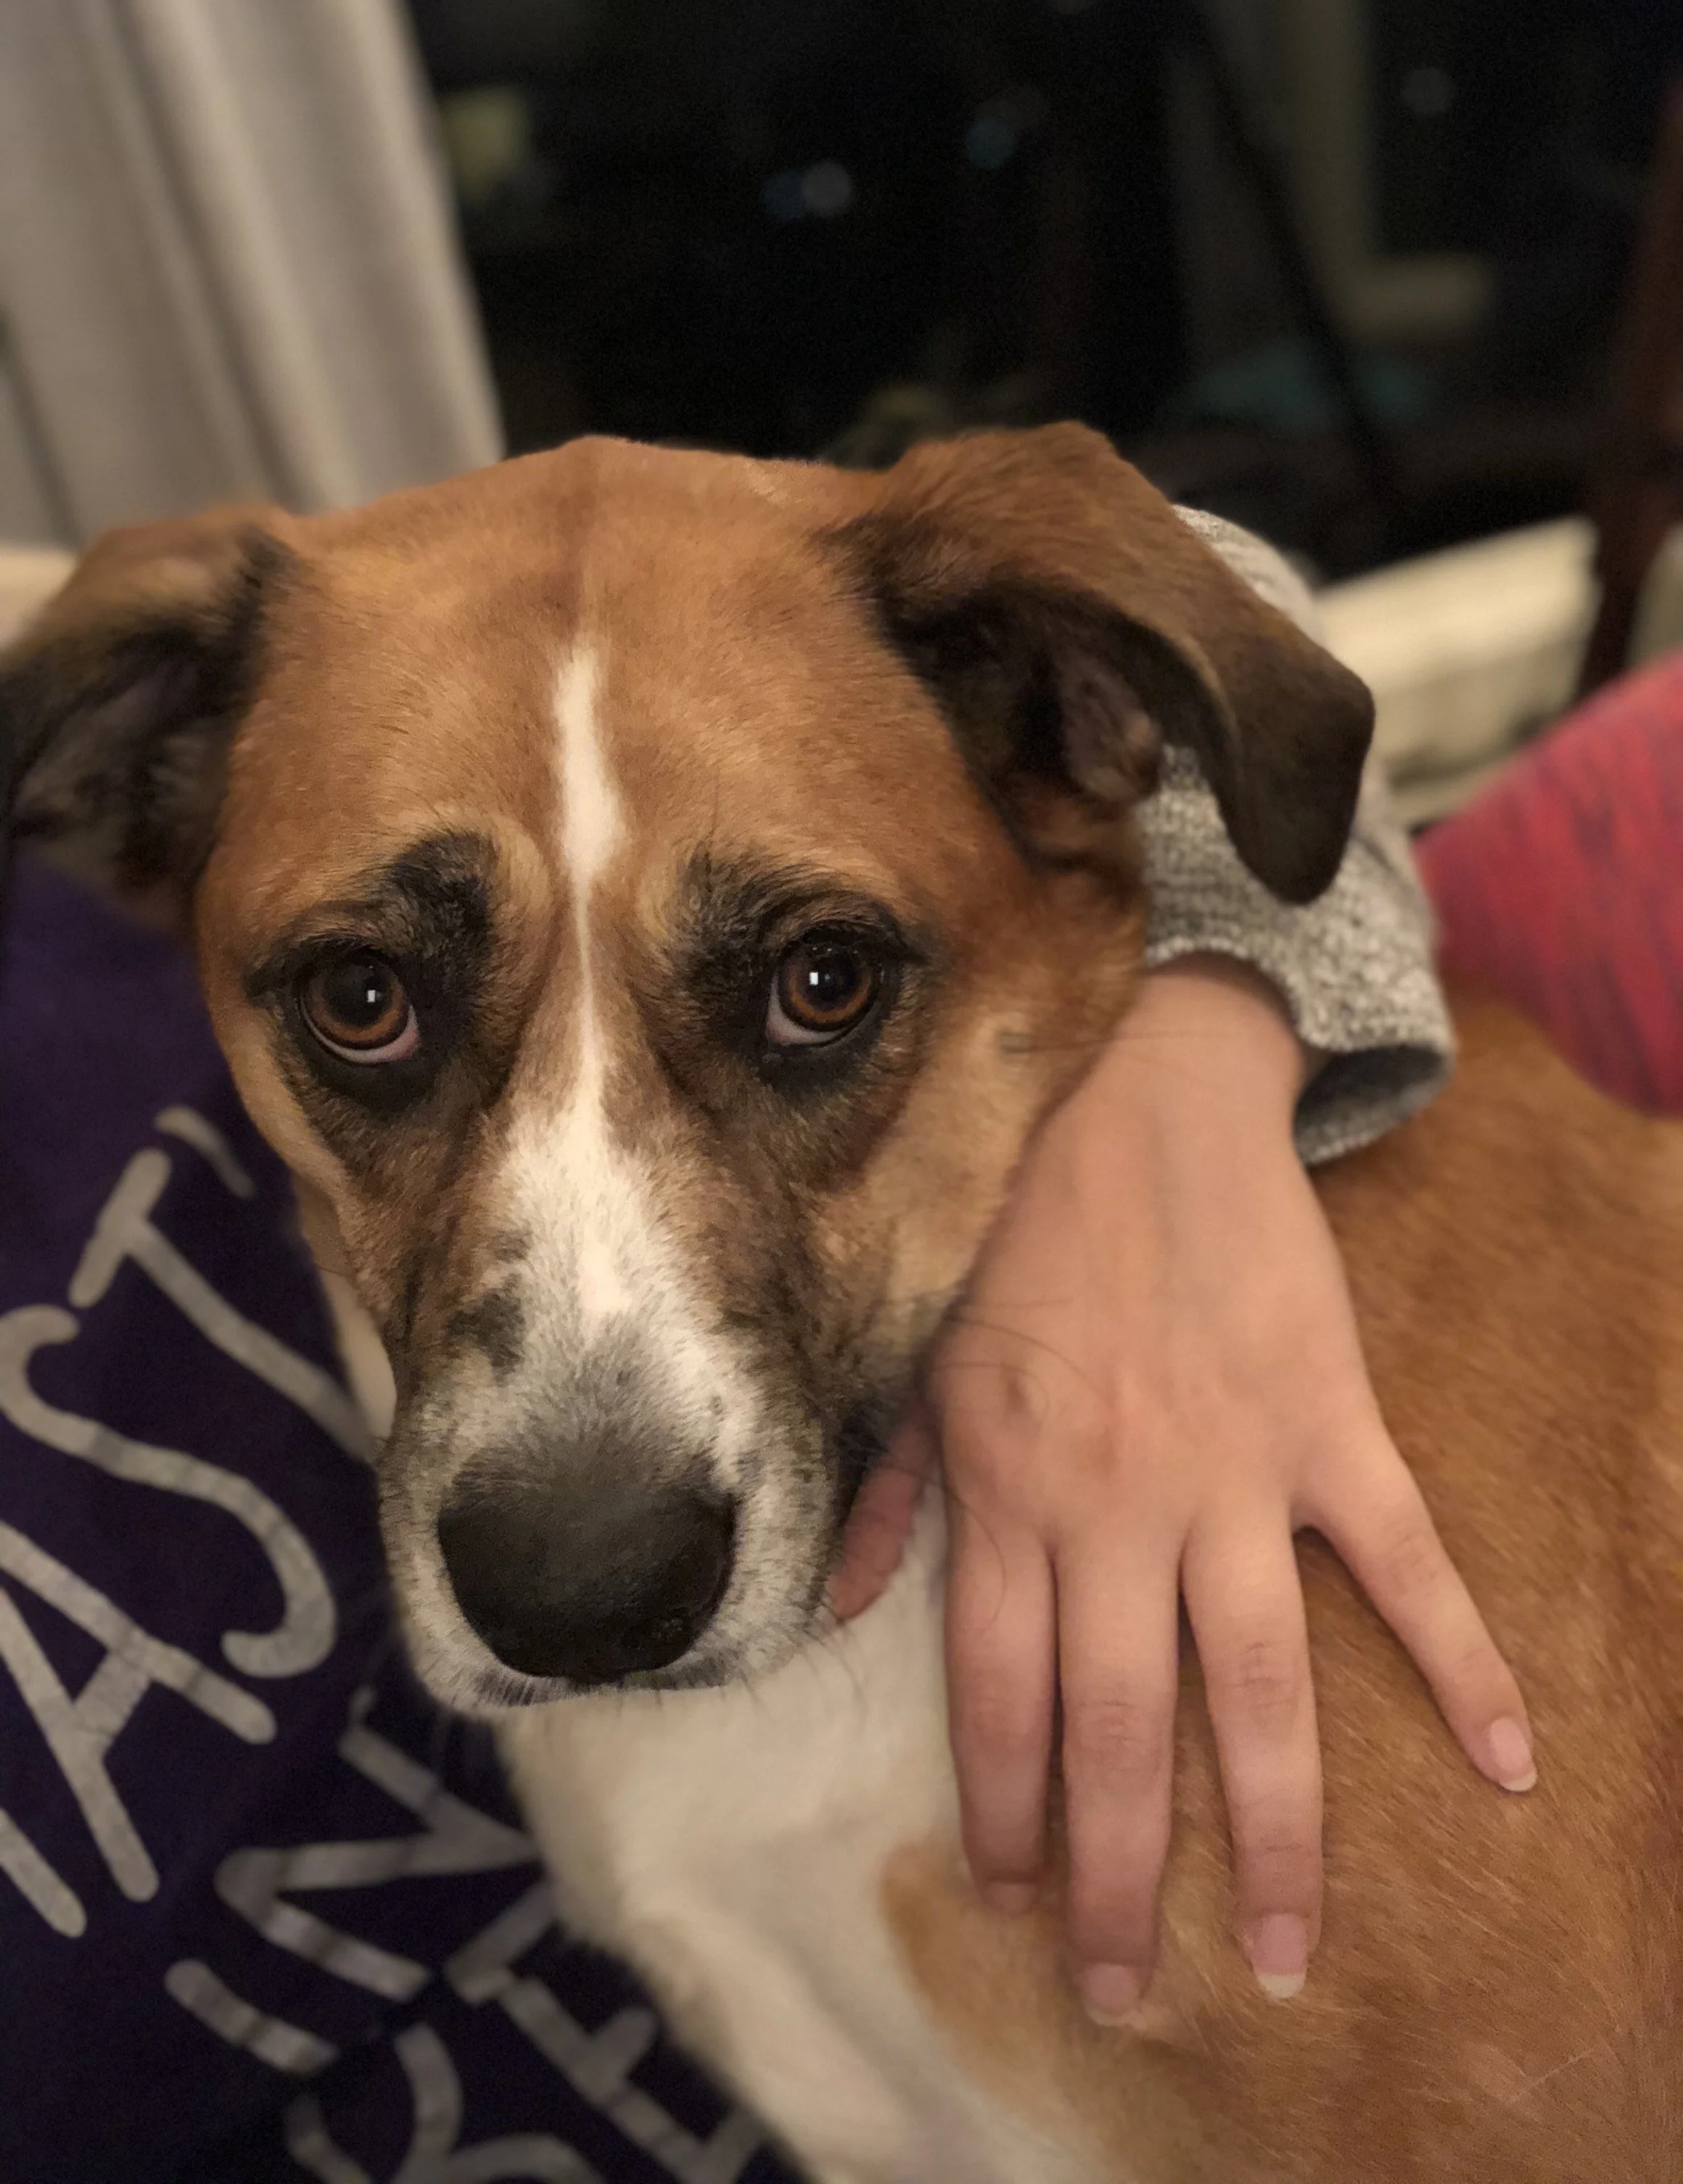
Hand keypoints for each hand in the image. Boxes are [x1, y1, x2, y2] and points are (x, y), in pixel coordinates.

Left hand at [925, 958, 1533, 2023]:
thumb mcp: (911, 1348)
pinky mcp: (1330, 1426)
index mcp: (1005, 1490)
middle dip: (1120, 1874)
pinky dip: (1463, 1661)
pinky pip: (1406, 1563)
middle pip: (1122, 1727)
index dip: (1009, 1807)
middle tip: (1125, 1992)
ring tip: (1284, 1952)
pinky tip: (1509, 1763)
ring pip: (1259, 1685)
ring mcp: (1234, 1474)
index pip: (1000, 1694)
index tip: (1020, 1897)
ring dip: (1278, 1830)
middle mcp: (1116, 1506)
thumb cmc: (1011, 1221)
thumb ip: (880, 1488)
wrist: (1137, 1092)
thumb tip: (846, 1610)